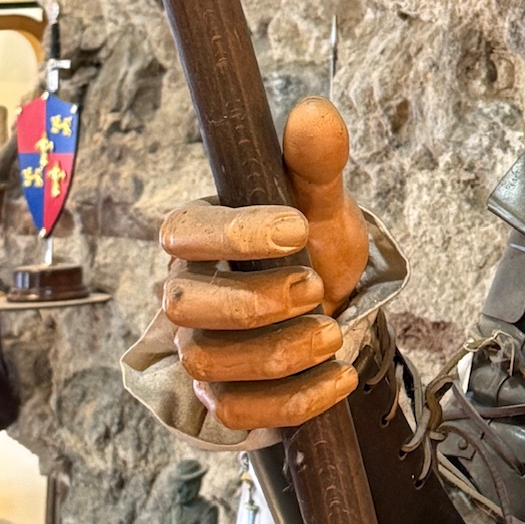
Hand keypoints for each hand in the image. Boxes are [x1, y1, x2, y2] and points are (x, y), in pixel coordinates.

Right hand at [158, 97, 370, 431]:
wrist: (337, 304)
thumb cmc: (315, 244)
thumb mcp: (325, 202)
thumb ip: (316, 162)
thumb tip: (311, 111)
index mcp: (201, 234)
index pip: (186, 232)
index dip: (236, 234)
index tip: (297, 228)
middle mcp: (186, 292)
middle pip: (186, 307)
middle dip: (255, 302)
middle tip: (315, 288)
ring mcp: (199, 348)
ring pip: (211, 363)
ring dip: (280, 353)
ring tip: (332, 331)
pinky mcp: (221, 396)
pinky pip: (238, 412)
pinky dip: (294, 399)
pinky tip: (338, 375)